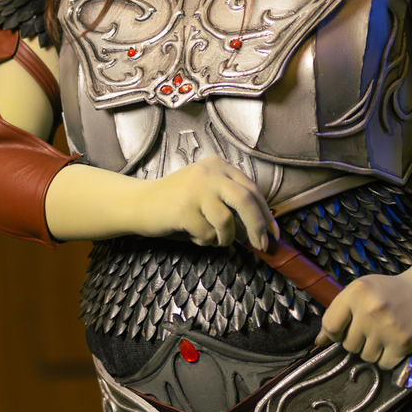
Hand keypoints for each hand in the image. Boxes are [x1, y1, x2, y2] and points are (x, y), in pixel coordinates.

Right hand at [135, 157, 278, 250]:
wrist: (138, 204)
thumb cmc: (177, 204)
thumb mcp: (207, 194)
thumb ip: (232, 205)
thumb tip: (262, 230)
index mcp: (218, 166)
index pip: (251, 189)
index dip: (265, 213)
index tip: (273, 233)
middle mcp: (208, 172)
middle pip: (245, 200)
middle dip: (257, 226)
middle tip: (261, 246)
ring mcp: (195, 188)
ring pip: (226, 221)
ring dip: (223, 238)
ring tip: (210, 237)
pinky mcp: (183, 207)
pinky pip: (207, 233)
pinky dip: (204, 241)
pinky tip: (191, 233)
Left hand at [312, 227, 411, 368]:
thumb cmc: (390, 292)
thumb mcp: (361, 293)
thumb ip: (338, 314)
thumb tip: (318, 343)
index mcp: (356, 292)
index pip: (330, 326)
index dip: (336, 333)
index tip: (347, 330)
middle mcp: (370, 309)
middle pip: (348, 345)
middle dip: (358, 341)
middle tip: (374, 329)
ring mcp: (387, 326)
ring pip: (366, 357)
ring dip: (374, 351)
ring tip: (386, 334)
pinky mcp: (403, 342)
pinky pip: (384, 364)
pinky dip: (388, 358)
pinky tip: (396, 343)